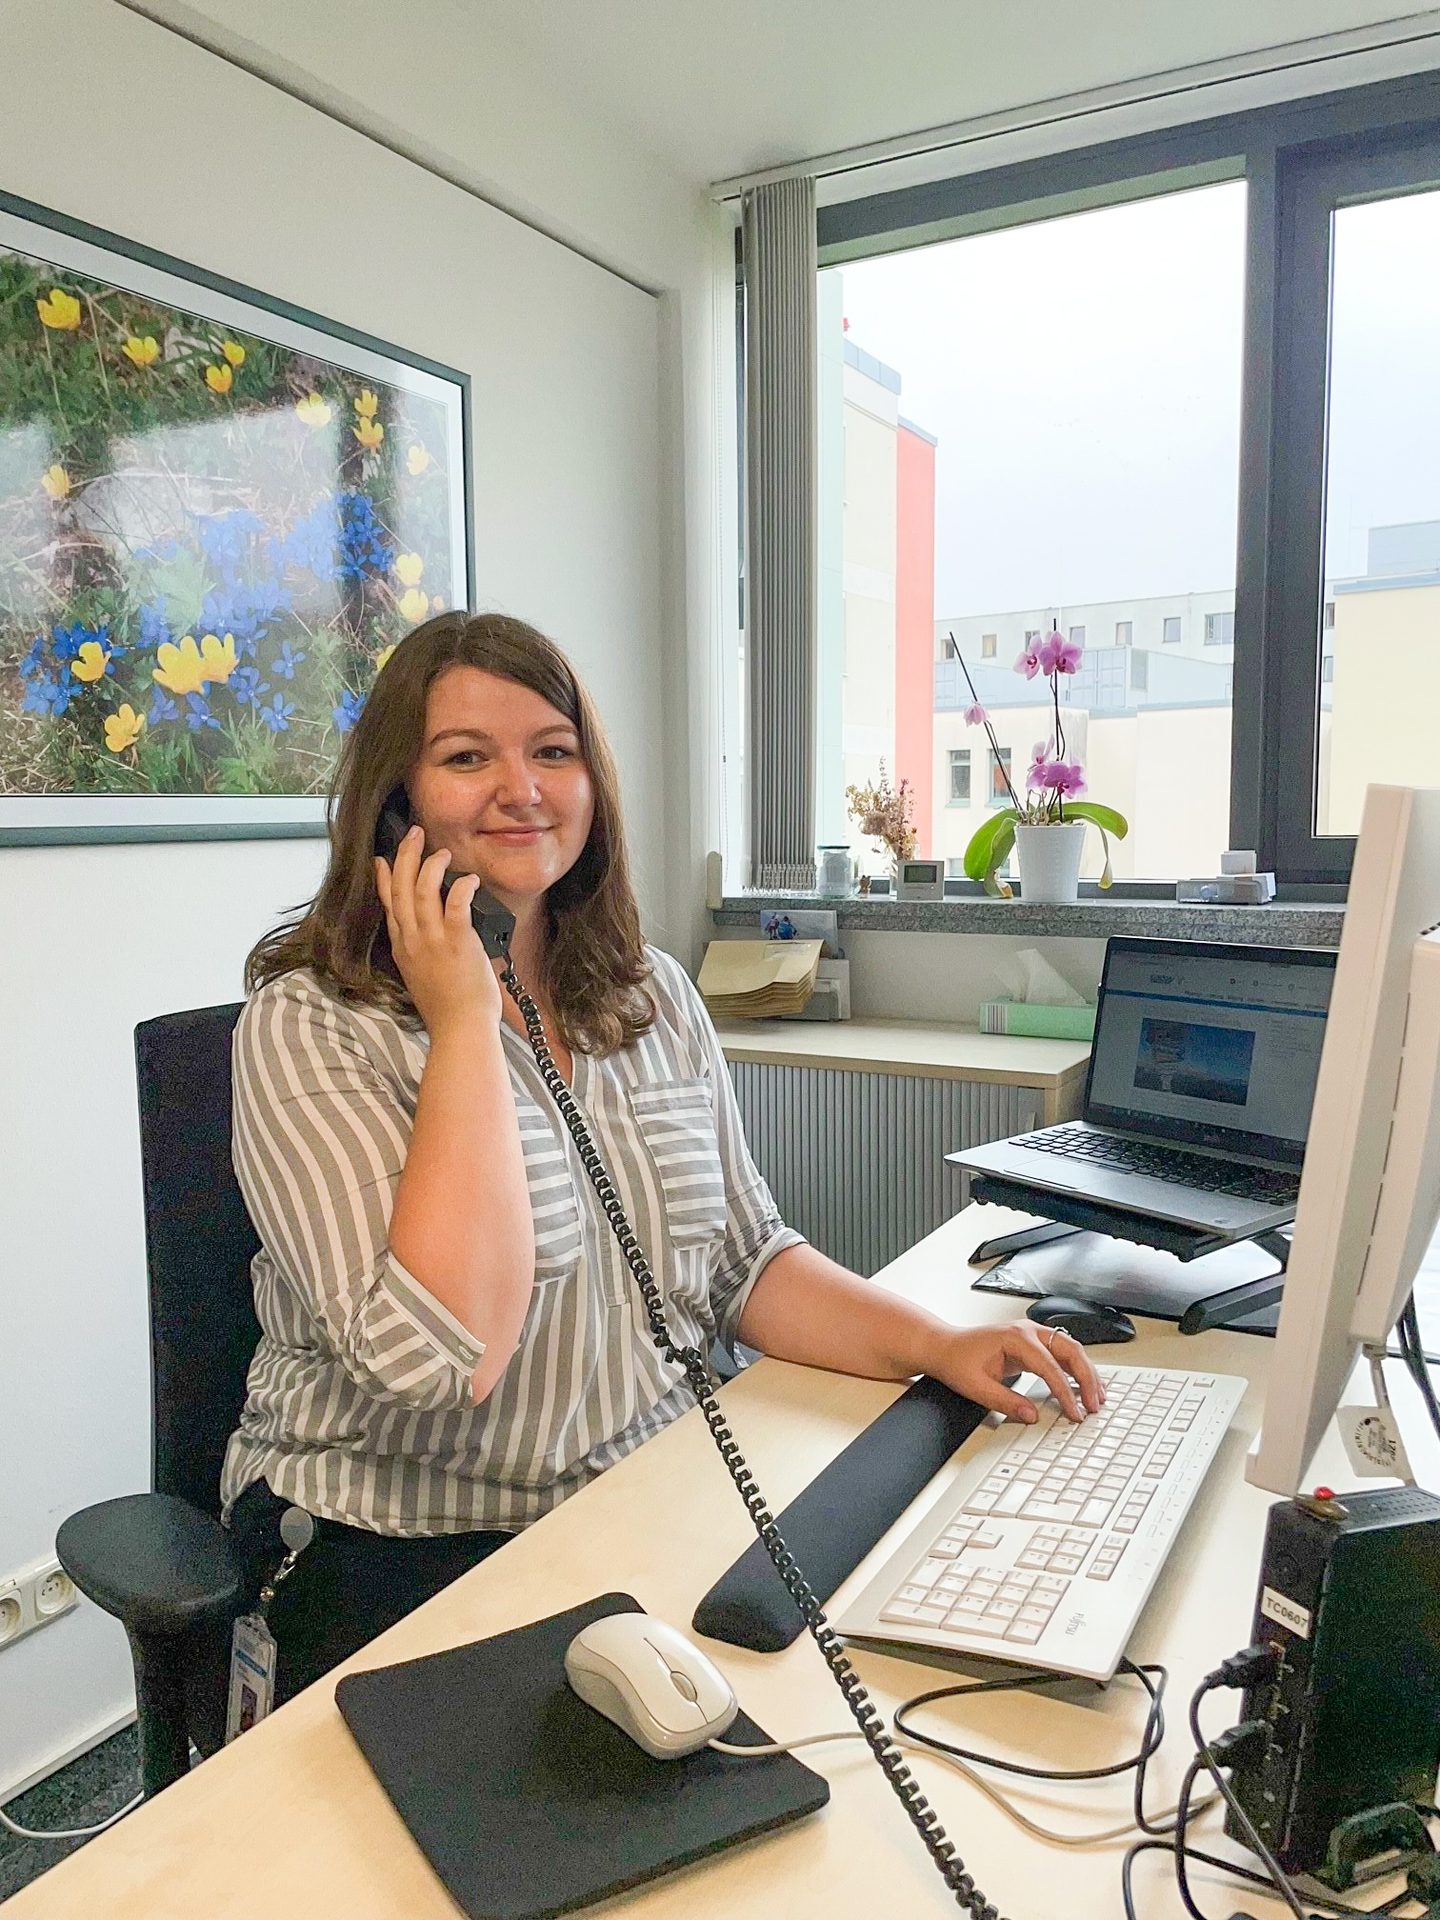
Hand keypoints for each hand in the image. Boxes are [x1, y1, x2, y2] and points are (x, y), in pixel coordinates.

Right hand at [374, 824, 500, 1035]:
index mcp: (403, 948)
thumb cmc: (448, 1009)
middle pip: (400, 888)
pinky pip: (455, 903)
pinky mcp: (457, 941)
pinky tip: (469, 878)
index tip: (383, 859)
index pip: (388, 904)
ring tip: (442, 852)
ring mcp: (432, 940)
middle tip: (414, 834)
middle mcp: (412, 940)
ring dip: (431, 866)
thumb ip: (421, 953)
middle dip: (405, 856)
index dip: (384, 878)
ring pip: (422, 890)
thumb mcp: (421, 977)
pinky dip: (460, 886)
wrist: (459, 1029)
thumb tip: (429, 935)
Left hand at [930, 1319, 1105, 1424]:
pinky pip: (1062, 1354)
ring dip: (1087, 1372)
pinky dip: (1076, 1370)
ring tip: (1099, 1397)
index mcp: (1015, 1337)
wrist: (943, 1346)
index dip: (1065, 1391)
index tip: (1074, 1412)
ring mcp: (1032, 1335)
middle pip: (1070, 1350)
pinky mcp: (1033, 1344)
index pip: (1050, 1365)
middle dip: (1087, 1378)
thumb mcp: (976, 1386)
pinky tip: (1085, 1386)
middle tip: (1095, 1404)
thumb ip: (1005, 1401)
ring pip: (1071, 1349)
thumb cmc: (956, 1360)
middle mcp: (1028, 1331)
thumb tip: (1031, 1415)